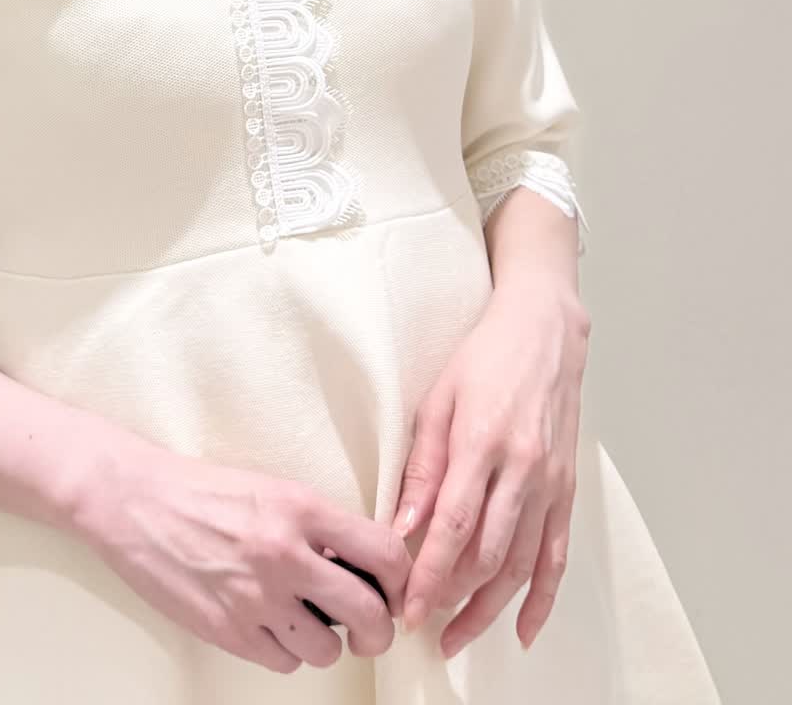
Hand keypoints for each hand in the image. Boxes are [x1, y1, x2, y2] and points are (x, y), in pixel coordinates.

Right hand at [71, 440, 411, 671]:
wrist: (134, 501)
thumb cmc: (203, 491)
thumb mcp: (272, 490)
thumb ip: (319, 527)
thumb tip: (364, 567)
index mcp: (300, 508)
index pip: (383, 552)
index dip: (401, 579)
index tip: (395, 589)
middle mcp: (283, 553)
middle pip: (367, 614)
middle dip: (378, 629)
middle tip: (369, 626)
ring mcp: (255, 597)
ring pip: (327, 649)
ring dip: (325, 641)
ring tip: (306, 618)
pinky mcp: (228, 630)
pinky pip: (283, 663)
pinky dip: (284, 651)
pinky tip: (269, 623)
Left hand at [389, 278, 590, 656]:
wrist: (544, 332)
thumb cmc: (485, 359)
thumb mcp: (438, 399)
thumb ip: (421, 465)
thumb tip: (402, 525)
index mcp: (483, 441)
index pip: (454, 524)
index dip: (431, 573)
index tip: (409, 607)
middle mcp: (523, 468)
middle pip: (489, 555)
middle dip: (454, 600)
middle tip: (423, 627)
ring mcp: (551, 482)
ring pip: (524, 565)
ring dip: (491, 608)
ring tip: (459, 637)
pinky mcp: (567, 489)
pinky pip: (558, 555)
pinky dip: (543, 598)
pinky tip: (522, 629)